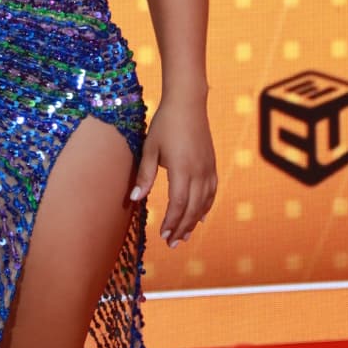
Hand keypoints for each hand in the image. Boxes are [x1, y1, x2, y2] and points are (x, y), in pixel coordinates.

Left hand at [129, 97, 216, 246]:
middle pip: (193, 209)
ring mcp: (208, 169)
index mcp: (182, 169)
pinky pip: (212, 192)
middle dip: (182, 228)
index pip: (178, 205)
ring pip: (204, 203)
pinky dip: (206, 207)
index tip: (162, 235)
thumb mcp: (150, 148)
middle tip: (172, 244)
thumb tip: (134, 199)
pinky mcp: (212, 164)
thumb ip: (145, 175)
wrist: (188, 103)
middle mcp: (199, 172)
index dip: (171, 222)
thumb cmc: (165, 124)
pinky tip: (201, 216)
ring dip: (194, 222)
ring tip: (185, 236)